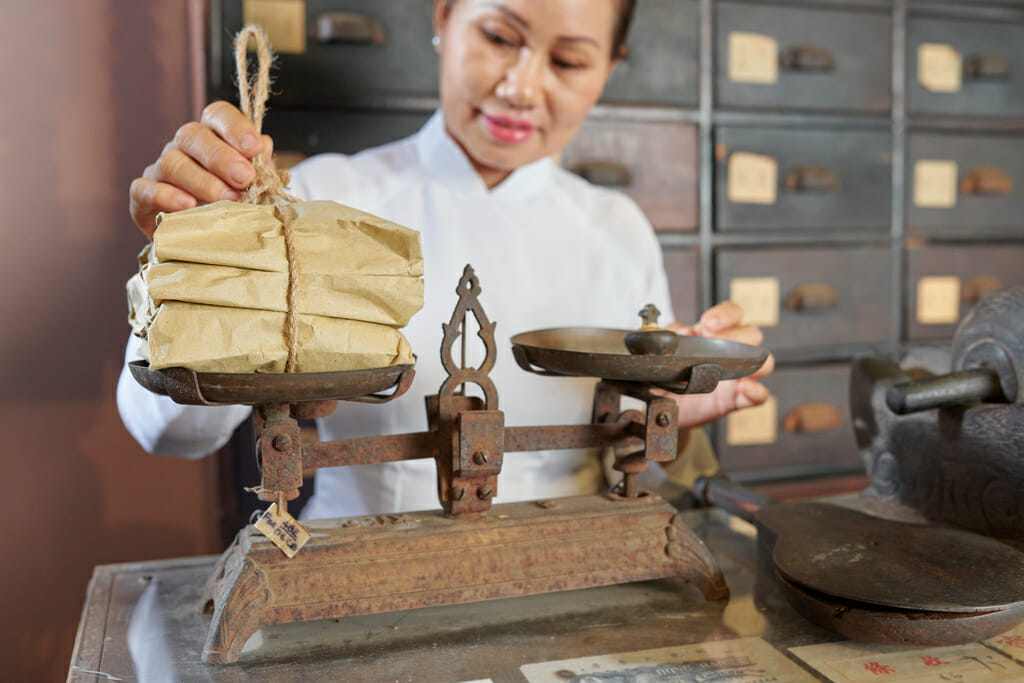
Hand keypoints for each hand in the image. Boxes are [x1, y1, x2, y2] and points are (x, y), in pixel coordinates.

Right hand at [129, 101, 274, 238]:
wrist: (203, 243)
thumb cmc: (233, 208)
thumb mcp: (254, 187)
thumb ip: (259, 167)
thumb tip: (263, 146)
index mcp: (212, 137)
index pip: (217, 115)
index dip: (235, 127)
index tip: (254, 148)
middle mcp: (183, 147)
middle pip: (192, 135)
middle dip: (221, 157)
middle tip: (244, 178)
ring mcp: (159, 170)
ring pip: (172, 163)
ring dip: (203, 181)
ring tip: (228, 200)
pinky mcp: (141, 197)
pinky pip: (145, 189)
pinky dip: (166, 196)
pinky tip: (188, 205)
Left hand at [660, 300, 774, 429]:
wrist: (658, 405)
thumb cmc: (664, 374)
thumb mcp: (661, 350)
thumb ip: (670, 337)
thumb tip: (684, 332)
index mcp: (710, 334)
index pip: (732, 313)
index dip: (726, 314)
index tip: (709, 323)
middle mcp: (728, 352)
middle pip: (752, 333)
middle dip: (738, 336)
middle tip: (718, 346)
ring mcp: (735, 375)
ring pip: (764, 361)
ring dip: (755, 362)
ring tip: (734, 368)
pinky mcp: (736, 399)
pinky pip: (759, 395)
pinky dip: (756, 391)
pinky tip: (745, 388)